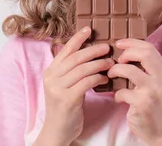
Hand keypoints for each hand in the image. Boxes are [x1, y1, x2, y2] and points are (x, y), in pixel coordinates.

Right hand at [36, 26, 114, 145]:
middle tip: (107, 47)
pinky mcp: (67, 99)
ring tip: (110, 63)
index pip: (65, 50)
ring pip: (82, 69)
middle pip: (75, 58)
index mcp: (50, 71)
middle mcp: (51, 78)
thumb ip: (70, 71)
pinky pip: (86, 83)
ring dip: (99, 64)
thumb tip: (86, 54)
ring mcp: (57, 88)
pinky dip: (97, 78)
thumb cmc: (64, 107)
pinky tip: (105, 79)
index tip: (88, 29)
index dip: (77, 38)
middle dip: (93, 50)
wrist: (57, 131)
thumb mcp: (63, 86)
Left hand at [107, 38, 161, 144]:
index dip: (132, 42)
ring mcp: (153, 91)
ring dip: (116, 70)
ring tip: (112, 74)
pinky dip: (117, 94)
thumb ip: (146, 68)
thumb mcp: (155, 82)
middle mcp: (161, 79)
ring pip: (130, 70)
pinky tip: (118, 98)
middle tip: (117, 60)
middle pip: (144, 54)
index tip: (119, 43)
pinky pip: (123, 92)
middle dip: (126, 53)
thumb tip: (125, 51)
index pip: (149, 48)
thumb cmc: (153, 103)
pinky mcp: (143, 104)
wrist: (161, 129)